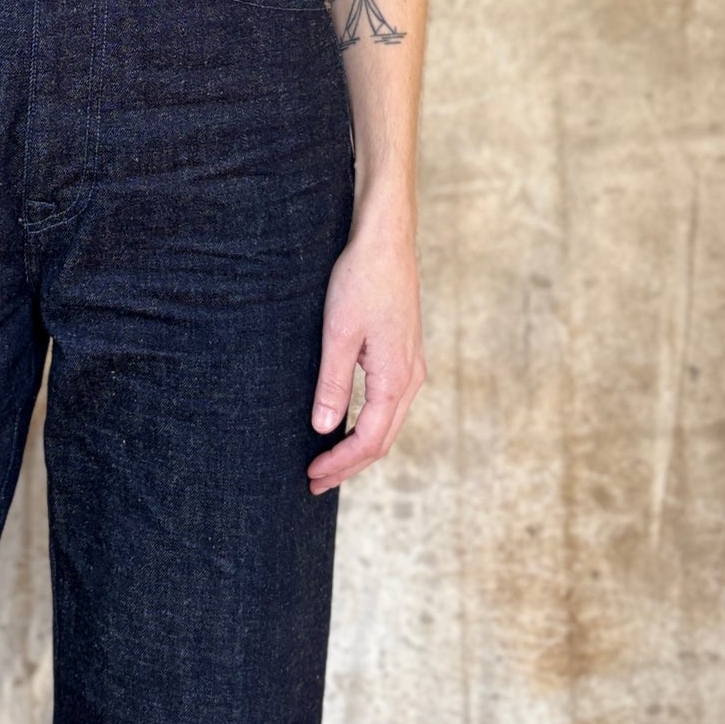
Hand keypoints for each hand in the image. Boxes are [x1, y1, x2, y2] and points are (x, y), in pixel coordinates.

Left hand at [307, 201, 424, 491]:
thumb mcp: (338, 333)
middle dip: (349, 465)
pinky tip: (347, 425)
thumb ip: (332, 383)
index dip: (340, 463)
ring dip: (359, 447)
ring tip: (328, 462)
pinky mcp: (405, 354)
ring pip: (388, 424)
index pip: (369, 440)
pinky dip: (368, 424)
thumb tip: (324, 428)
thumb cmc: (361, 281)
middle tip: (315, 482)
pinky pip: (389, 404)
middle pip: (383, 440)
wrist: (386, 241)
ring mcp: (411, 367)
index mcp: (396, 378)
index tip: (312, 476)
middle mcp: (411, 378)